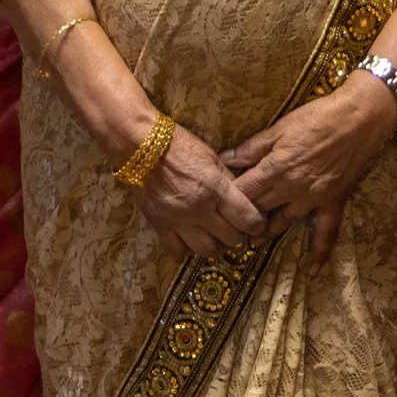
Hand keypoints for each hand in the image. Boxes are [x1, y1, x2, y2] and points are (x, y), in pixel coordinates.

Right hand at [129, 122, 268, 255]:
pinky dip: (187, 250)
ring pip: (207, 251)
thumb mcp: (211, 157)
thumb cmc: (178, 145)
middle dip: (238, 235)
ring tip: (214, 237)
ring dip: (215, 246)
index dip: (257, 224)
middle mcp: (199, 208)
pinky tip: (190, 239)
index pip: (248, 219)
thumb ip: (228, 181)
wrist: (140, 144)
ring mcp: (178, 219)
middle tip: (235, 228)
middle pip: (231, 239)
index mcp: (215, 188)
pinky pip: (178, 251)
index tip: (255, 223)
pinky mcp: (159, 225)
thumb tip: (243, 199)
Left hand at [218, 73, 396, 270]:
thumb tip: (225, 158)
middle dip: (242, 216)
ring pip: (284, 222)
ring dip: (267, 232)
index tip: (213, 204)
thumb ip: (251, 148)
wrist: (359, 120)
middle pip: (260, 208)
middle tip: (225, 225)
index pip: (244, 191)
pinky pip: (326, 233)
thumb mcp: (279, 128)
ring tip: (250, 242)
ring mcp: (313, 199)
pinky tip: (309, 270)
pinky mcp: (333, 203)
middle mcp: (292, 189)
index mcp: (276, 168)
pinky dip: (318, 252)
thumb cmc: (317, 118)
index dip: (227, 198)